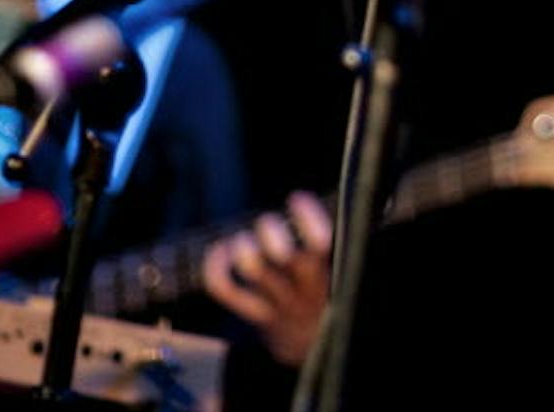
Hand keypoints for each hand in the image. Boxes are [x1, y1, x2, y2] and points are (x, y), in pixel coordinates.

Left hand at [200, 192, 332, 366]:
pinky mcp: (255, 315)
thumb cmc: (321, 297)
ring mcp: (277, 305)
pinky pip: (227, 291)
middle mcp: (301, 290)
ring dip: (245, 246)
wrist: (312, 355)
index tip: (296, 198)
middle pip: (284, 256)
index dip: (307, 217)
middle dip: (270, 232)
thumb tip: (306, 201)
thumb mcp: (337, 277)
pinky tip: (220, 251)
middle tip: (267, 225)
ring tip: (243, 241)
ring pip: (255, 270)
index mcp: (323, 276)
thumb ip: (323, 245)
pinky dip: (216, 268)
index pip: (320, 243)